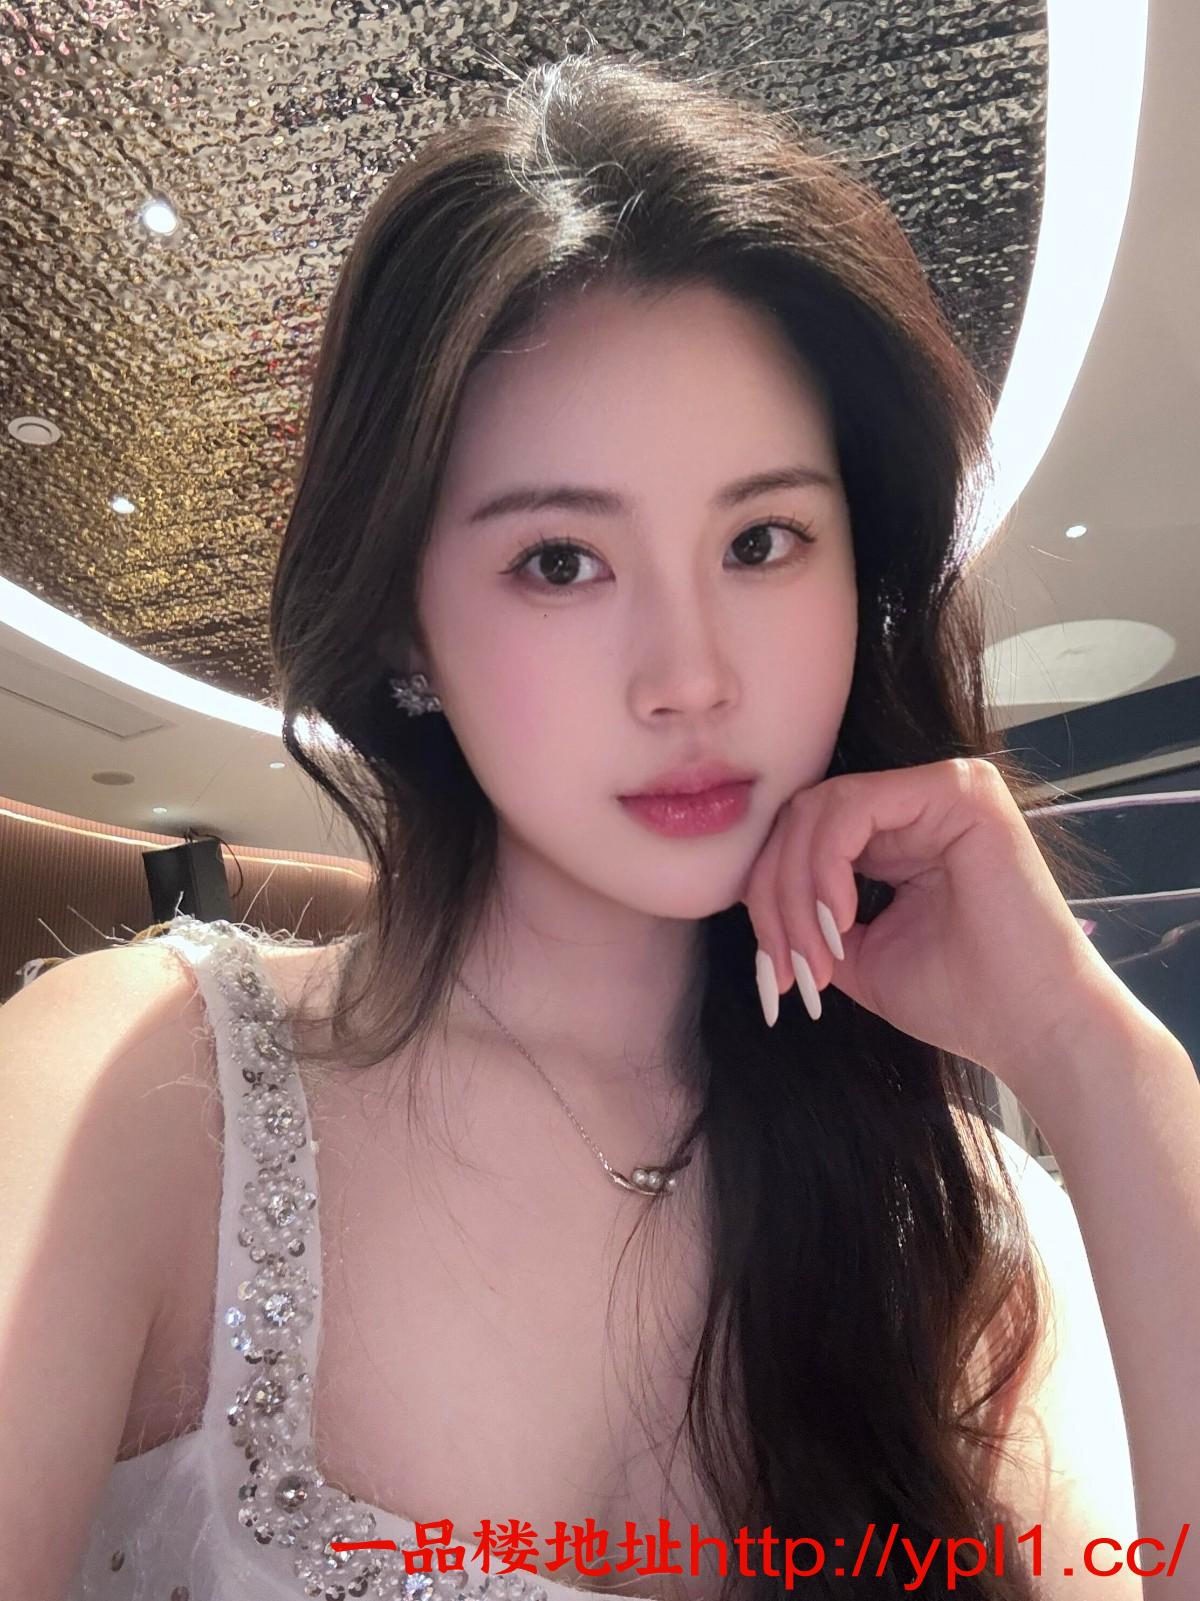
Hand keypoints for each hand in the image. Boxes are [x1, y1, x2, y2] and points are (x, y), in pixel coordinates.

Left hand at [738, 756, 1130, 1096]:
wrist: (1031, 1028)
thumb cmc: (959, 999)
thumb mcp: (856, 954)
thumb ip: (808, 914)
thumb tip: (747, 898)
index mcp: (898, 834)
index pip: (801, 837)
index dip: (770, 900)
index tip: (775, 973)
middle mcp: (918, 803)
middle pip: (800, 819)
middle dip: (775, 899)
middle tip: (785, 970)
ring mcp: (942, 789)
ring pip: (818, 810)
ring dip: (797, 891)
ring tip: (817, 956)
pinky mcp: (961, 790)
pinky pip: (853, 806)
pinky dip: (827, 865)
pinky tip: (842, 919)